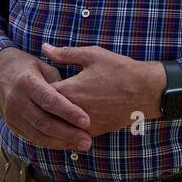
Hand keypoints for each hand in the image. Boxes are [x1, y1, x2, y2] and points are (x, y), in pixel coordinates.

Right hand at [0, 48, 92, 151]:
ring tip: (82, 145)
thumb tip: (78, 102)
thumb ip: (59, 84)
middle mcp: (16, 100)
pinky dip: (52, 143)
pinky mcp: (12, 125)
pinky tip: (68, 144)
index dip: (68, 112)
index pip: (49, 100)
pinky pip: (33, 138)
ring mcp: (12, 115)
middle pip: (44, 122)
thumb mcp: (44, 67)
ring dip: (62, 143)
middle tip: (88, 141)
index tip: (87, 121)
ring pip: (38, 134)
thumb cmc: (29, 68)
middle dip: (68, 133)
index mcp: (26, 82)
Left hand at [41, 43, 165, 137]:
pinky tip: (65, 120)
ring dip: (52, 119)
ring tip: (49, 110)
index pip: (40, 93)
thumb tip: (44, 47)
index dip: (37, 88)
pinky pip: (72, 133)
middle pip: (45, 113)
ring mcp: (83, 124)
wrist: (145, 91)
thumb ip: (64, 53)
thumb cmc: (119, 70)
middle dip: (41, 106)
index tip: (36, 82)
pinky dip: (66, 128)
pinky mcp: (93, 132)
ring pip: (57, 127)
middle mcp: (73, 111)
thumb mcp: (91, 55)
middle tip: (37, 99)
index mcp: (69, 90)